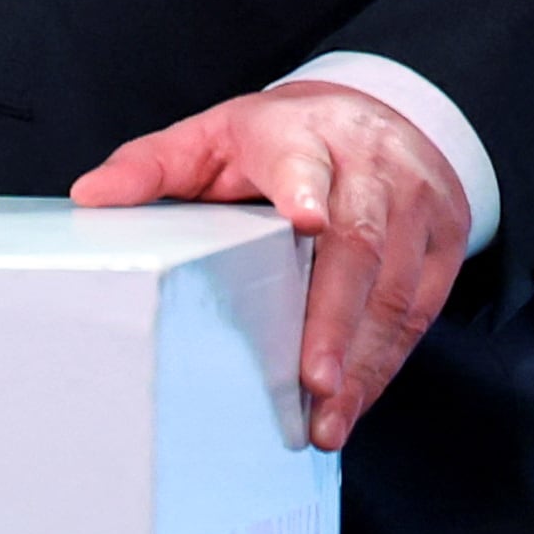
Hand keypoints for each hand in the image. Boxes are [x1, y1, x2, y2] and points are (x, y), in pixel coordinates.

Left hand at [73, 82, 469, 452]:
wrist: (381, 112)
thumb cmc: (281, 138)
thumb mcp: (211, 136)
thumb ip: (151, 166)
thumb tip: (88, 197)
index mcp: (301, 132)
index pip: (303, 159)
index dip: (304, 187)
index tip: (306, 219)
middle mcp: (368, 165)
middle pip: (358, 241)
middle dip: (336, 317)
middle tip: (314, 383)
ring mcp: (416, 203)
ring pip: (396, 288)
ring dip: (363, 362)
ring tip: (328, 421)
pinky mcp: (444, 242)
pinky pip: (419, 313)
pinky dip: (384, 364)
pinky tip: (353, 404)